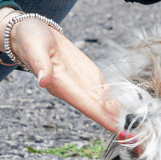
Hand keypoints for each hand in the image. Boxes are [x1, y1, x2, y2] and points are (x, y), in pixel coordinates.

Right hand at [0, 7, 120, 132]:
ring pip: (98, 98)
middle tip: (129, 128)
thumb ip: (39, 63)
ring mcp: (78, 80)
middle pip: (94, 105)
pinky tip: (121, 104)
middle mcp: (70, 86)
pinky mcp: (84, 72)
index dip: (98, 114)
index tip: (113, 125)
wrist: (30, 31)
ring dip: (113, 110)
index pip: (82, 102)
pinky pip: (99, 86)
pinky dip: (110, 96)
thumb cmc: (30, 38)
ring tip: (130, 120)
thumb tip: (43, 80)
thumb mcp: (34, 46)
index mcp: (59, 83)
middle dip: (110, 117)